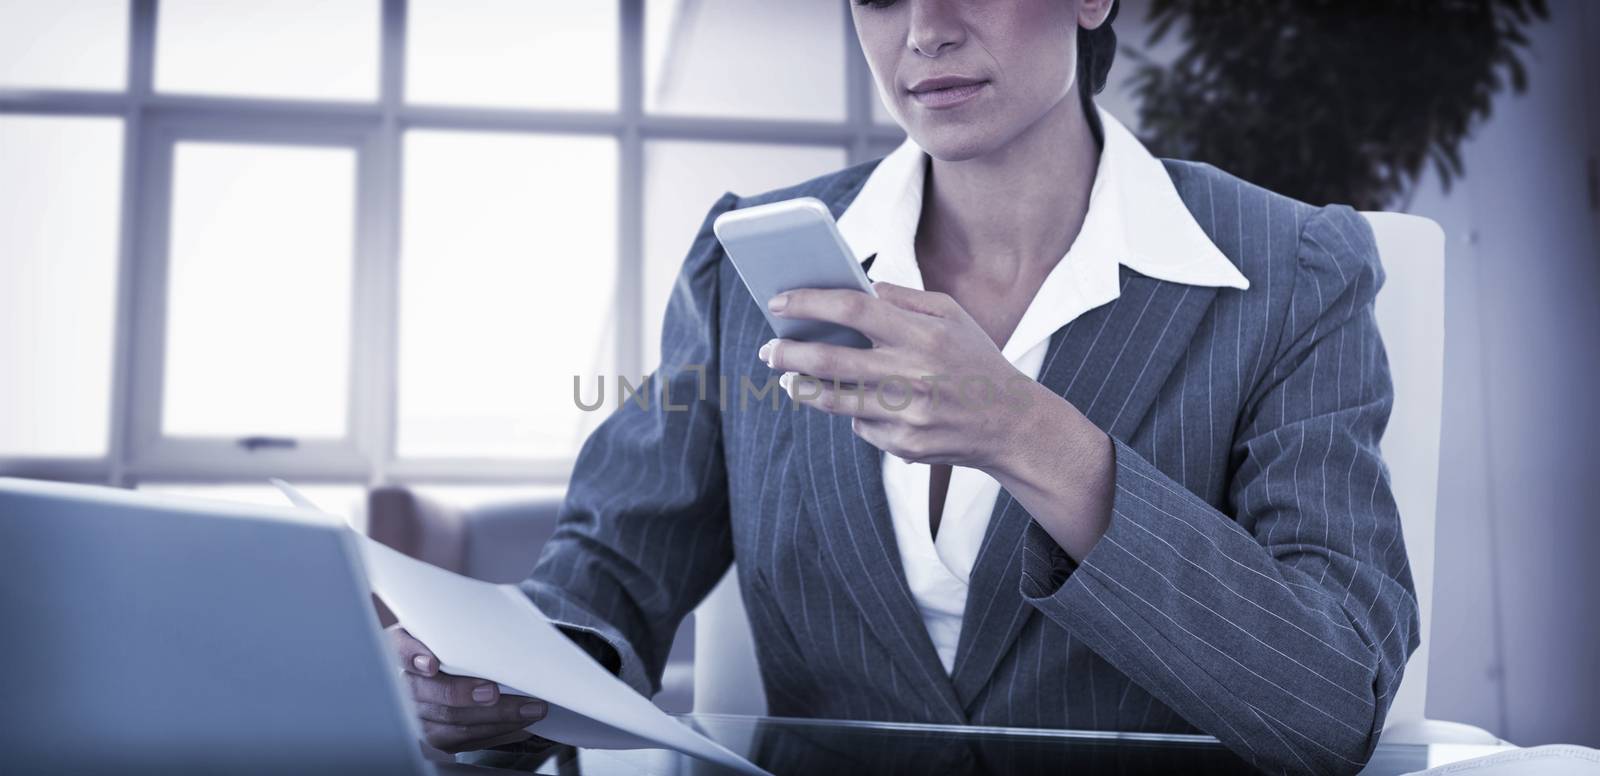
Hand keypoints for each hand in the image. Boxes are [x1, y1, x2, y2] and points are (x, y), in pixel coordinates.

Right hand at [389, 625, 551, 752]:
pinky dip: (497, 731)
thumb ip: (466, 628)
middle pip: (431, 693)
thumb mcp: (456, 629)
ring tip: (528, 709)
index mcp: (407, 646)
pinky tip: (520, 724)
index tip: (431, 664)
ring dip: (495, 716)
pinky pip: (465, 738)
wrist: (457, 669)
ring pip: (452, 721)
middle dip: (465, 694)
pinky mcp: (437, 735)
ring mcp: (420, 713)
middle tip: (493, 692)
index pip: (401, 650)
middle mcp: (409, 682)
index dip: (413, 657)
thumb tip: (503, 627)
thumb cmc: (460, 645)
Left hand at [760, 281, 1048, 473]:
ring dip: (802, 388)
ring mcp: (907, 414)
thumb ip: (904, 298)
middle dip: (789, 352)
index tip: (778, 302)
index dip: (809, 303)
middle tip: (768, 348)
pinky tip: (859, 405)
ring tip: (788, 380)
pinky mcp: (905, 445)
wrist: (1011, 423)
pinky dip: (854, 413)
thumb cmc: (975, 359)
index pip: (852, 308)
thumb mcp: (952, 315)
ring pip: (834, 401)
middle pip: (831, 358)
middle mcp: (913, 374)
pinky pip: (861, 426)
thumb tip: (856, 287)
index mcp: (922, 334)